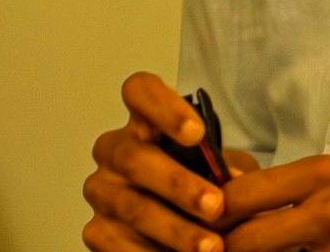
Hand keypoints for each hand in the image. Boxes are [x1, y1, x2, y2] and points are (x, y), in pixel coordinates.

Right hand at [82, 71, 259, 251]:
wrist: (176, 232)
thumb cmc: (199, 189)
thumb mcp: (216, 172)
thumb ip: (223, 169)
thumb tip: (232, 179)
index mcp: (143, 124)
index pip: (140, 92)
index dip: (163, 106)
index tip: (197, 133)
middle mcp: (115, 152)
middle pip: (134, 157)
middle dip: (177, 183)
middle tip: (214, 205)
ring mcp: (102, 192)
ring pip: (131, 206)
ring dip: (174, 228)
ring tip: (210, 246)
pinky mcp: (97, 231)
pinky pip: (118, 244)